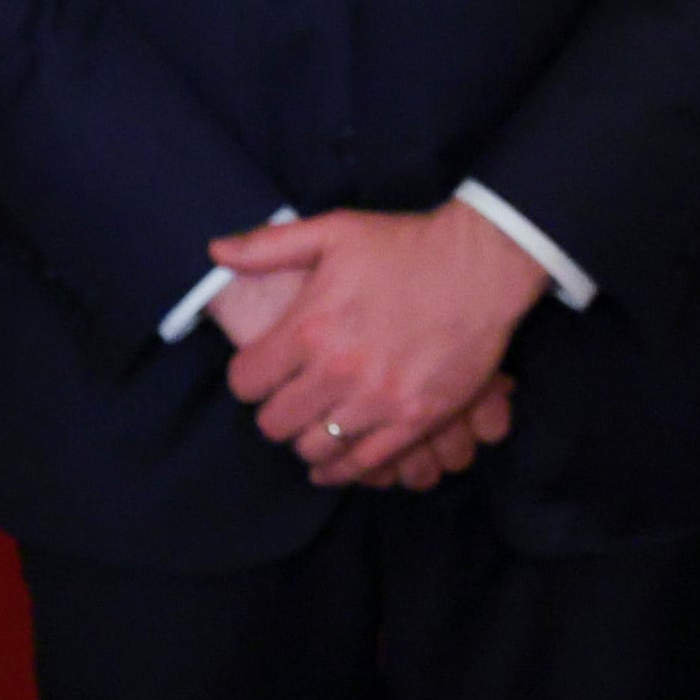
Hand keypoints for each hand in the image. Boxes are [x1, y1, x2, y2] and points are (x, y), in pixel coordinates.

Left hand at [215, 202, 549, 486]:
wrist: (483, 265)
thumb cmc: (407, 246)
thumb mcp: (334, 230)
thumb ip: (269, 245)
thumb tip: (217, 252)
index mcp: (309, 328)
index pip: (247, 382)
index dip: (250, 378)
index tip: (264, 372)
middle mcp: (338, 371)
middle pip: (275, 424)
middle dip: (277, 412)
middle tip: (293, 398)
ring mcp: (379, 400)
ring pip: (315, 449)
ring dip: (309, 439)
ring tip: (318, 424)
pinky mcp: (416, 419)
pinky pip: (364, 464)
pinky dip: (343, 469)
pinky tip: (336, 462)